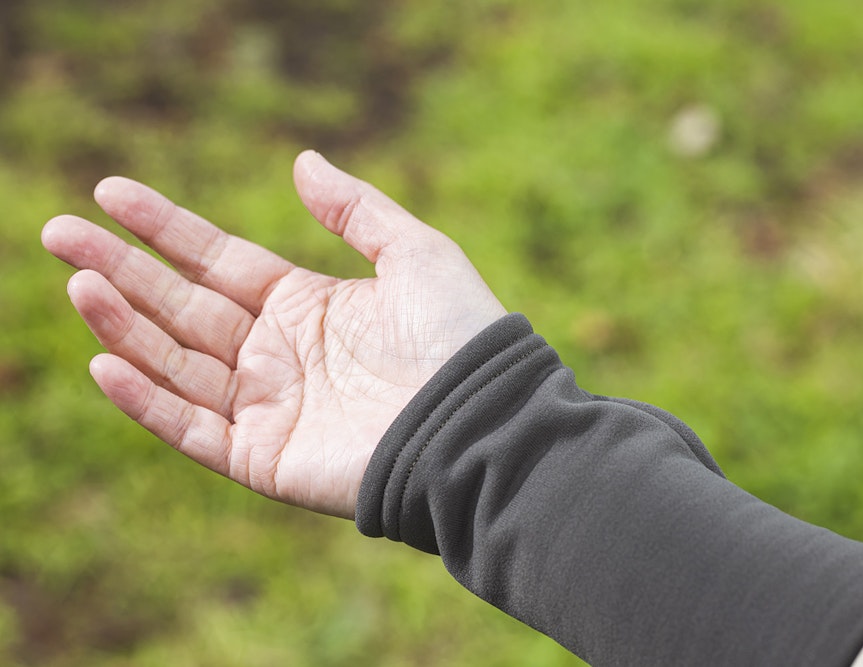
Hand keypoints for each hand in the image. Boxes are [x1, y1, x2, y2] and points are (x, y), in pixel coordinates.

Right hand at [41, 151, 506, 518]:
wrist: (481, 422)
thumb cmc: (458, 337)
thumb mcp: (415, 252)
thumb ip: (355, 209)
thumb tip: (302, 160)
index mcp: (305, 305)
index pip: (216, 260)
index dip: (164, 227)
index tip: (110, 192)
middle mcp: (277, 354)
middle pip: (182, 306)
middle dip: (120, 269)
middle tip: (57, 230)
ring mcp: (268, 406)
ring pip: (176, 363)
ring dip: (124, 325)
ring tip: (80, 281)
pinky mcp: (264, 457)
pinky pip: (191, 429)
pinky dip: (148, 401)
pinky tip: (107, 361)